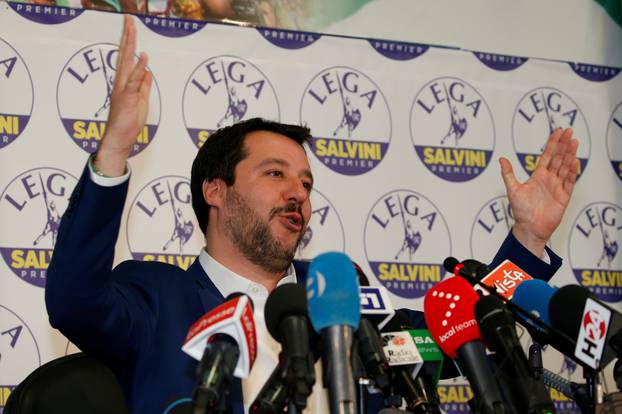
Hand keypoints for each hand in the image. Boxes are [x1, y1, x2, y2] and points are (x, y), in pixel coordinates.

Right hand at [95, 15, 151, 175]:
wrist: (120, 138)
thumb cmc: (129, 123)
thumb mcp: (141, 101)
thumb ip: (144, 86)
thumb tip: (148, 71)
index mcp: (124, 83)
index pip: (127, 58)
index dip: (129, 42)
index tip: (131, 26)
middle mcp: (121, 82)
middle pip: (124, 54)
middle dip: (127, 36)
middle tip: (129, 19)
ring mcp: (122, 89)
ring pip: (126, 62)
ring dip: (130, 44)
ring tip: (131, 28)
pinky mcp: (127, 97)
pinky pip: (134, 81)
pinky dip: (139, 68)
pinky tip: (143, 56)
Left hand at [500, 128, 578, 256]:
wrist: (529, 228)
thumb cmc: (520, 210)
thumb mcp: (512, 189)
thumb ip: (508, 174)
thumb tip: (501, 159)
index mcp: (538, 176)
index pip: (547, 156)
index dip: (553, 143)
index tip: (558, 131)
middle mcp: (549, 179)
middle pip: (559, 158)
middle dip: (564, 145)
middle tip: (570, 131)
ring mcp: (558, 187)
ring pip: (566, 167)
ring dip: (570, 155)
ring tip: (574, 141)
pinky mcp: (564, 196)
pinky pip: (570, 182)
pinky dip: (573, 172)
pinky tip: (575, 161)